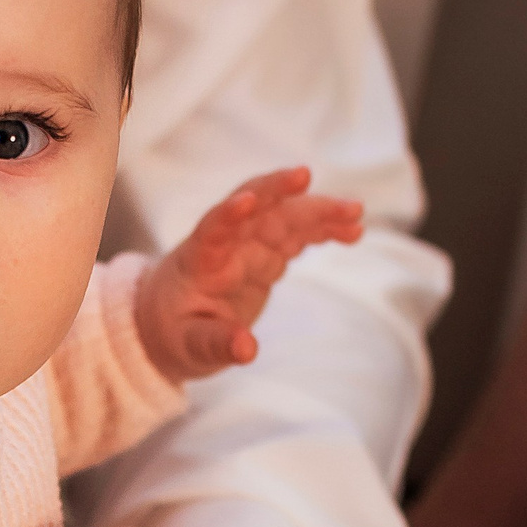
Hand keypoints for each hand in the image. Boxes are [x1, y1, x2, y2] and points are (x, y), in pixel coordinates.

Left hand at [137, 167, 363, 381]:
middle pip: (254, 209)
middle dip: (279, 190)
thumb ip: (217, 345)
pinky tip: (353, 231)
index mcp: (199, 262)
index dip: (228, 215)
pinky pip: (299, 234)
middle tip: (306, 177)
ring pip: (284, 216)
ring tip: (355, 212)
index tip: (247, 199)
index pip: (212, 231)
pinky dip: (324, 230)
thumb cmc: (175, 332)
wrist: (171, 321)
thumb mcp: (190, 347)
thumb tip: (247, 349)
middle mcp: (226, 244)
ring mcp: (249, 245)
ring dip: (316, 210)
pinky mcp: (267, 253)